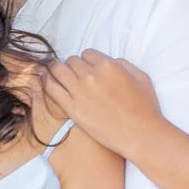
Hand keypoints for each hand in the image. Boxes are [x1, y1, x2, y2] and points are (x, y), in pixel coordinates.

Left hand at [42, 51, 163, 157]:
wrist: (140, 135)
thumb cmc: (145, 108)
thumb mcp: (141, 77)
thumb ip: (123, 64)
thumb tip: (109, 61)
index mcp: (108, 66)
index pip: (87, 54)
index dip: (86, 60)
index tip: (86, 68)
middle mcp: (91, 76)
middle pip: (72, 61)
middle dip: (72, 65)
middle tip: (72, 73)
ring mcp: (80, 92)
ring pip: (59, 71)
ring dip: (56, 70)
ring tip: (53, 72)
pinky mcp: (72, 109)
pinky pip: (52, 89)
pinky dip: (46, 82)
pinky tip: (44, 80)